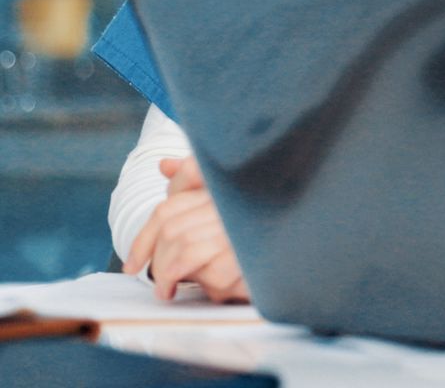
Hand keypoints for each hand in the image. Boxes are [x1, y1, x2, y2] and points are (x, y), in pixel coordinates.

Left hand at [123, 155, 250, 303]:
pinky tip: (210, 290)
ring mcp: (243, 227)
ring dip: (169, 275)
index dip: (143, 239)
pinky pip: (210, 270)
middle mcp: (235, 202)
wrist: (299, 263)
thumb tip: (165, 165)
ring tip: (169, 291)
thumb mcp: (224, 212)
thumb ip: (193, 183)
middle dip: (157, 261)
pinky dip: (203, 285)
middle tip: (160, 284)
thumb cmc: (260, 239)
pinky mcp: (252, 254)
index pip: (168, 208)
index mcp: (225, 189)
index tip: (133, 265)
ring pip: (184, 247)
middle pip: (171, 229)